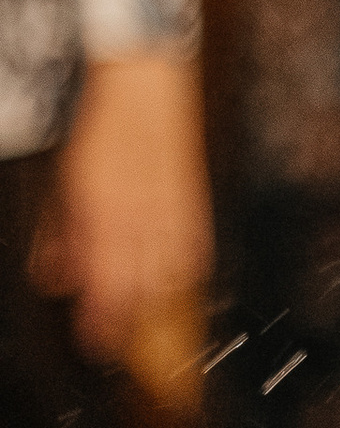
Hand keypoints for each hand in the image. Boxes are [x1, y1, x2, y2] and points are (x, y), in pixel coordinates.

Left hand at [31, 50, 212, 361]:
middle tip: (116, 343)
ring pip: (170, 272)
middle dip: (128, 320)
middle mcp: (143, 216)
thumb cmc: (101, 130)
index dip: (103, 321)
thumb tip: (57, 278)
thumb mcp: (67, 184)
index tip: (97, 346)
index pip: (108, 283)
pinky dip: (185, 270)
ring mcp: (173, 208)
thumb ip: (63, 235)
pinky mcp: (192, 198)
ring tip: (147, 319)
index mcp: (107, 212)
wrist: (145, 81)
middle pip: (141, 287)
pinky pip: (194, 247)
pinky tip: (179, 278)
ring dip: (157, 300)